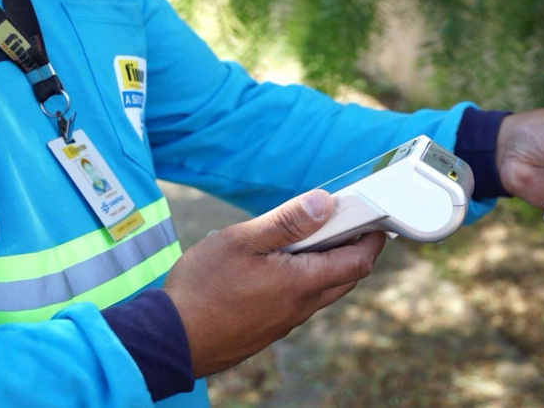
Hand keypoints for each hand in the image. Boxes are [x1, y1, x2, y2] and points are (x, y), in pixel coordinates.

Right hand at [163, 190, 385, 376]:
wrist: (170, 339)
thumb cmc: (203, 288)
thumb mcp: (243, 240)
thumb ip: (287, 221)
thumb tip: (325, 202)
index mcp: (302, 283)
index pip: (358, 262)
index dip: (371, 239)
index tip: (373, 218)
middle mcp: (301, 307)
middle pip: (345, 278)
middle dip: (352, 250)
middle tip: (343, 222)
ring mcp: (285, 321)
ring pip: (322, 291)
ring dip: (325, 264)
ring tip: (305, 238)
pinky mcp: (268, 329)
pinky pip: (299, 302)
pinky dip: (303, 279)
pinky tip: (277, 265)